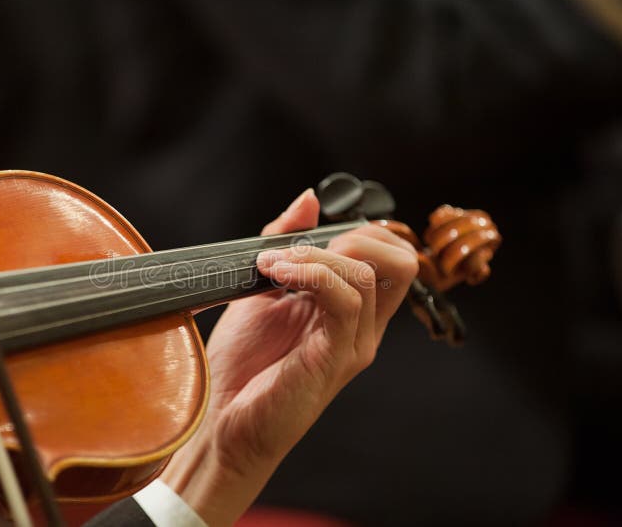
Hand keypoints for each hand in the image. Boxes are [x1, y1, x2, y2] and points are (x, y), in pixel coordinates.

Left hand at [161, 189, 417, 525]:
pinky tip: (275, 272)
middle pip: (399, 259)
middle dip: (351, 235)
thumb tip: (310, 198)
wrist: (221, 423)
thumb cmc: (242, 363)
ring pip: (369, 272)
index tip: (303, 234)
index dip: (356, 230)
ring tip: (271, 263)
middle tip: (299, 248)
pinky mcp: (335, 358)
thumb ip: (287, 243)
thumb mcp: (262, 289)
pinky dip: (311, 273)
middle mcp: (362, 326)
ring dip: (316, 254)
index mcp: (351, 311)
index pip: (390, 254)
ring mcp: (353, 343)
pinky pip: (345, 299)